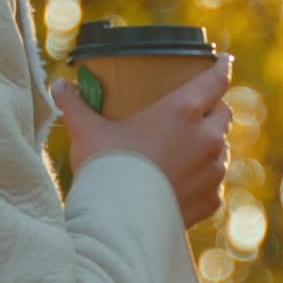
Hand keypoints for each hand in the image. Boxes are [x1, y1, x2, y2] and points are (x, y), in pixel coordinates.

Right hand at [51, 55, 232, 227]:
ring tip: (190, 143)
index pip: (214, 81)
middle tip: (199, 105)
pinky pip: (215, 181)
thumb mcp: (86, 130)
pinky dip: (204, 175)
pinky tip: (186, 177)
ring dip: (210, 141)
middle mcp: (206, 138)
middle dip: (214, 106)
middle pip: (223, 113)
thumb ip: (73, 104)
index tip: (223, 59)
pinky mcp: (211, 201)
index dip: (220, 66)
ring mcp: (212, 172)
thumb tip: (58, 86)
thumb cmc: (107, 168)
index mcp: (182, 111)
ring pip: (222, 147)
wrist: (121, 223)